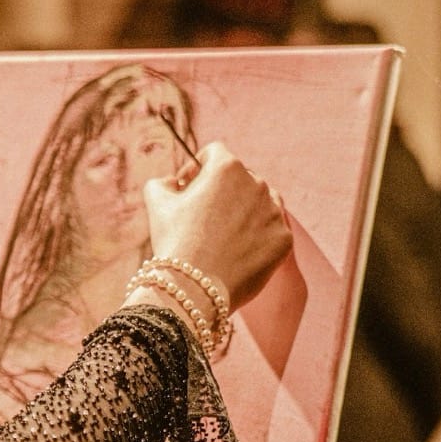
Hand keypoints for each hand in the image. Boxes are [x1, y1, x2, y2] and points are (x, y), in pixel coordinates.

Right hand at [143, 141, 291, 310]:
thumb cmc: (175, 242)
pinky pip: (272, 230)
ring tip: (224, 235)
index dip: (198, 169)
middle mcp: (256, 183)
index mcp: (226, 167)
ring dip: (245, 211)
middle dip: (223, 192)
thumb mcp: (157, 203)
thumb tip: (174, 183)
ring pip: (262, 202)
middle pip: (240, 178)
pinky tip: (238, 251)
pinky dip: (257, 237)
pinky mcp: (284, 238)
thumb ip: (163, 182)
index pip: (215, 154)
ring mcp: (274, 211)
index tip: (187, 188)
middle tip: (204, 216)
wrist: (196, 287)